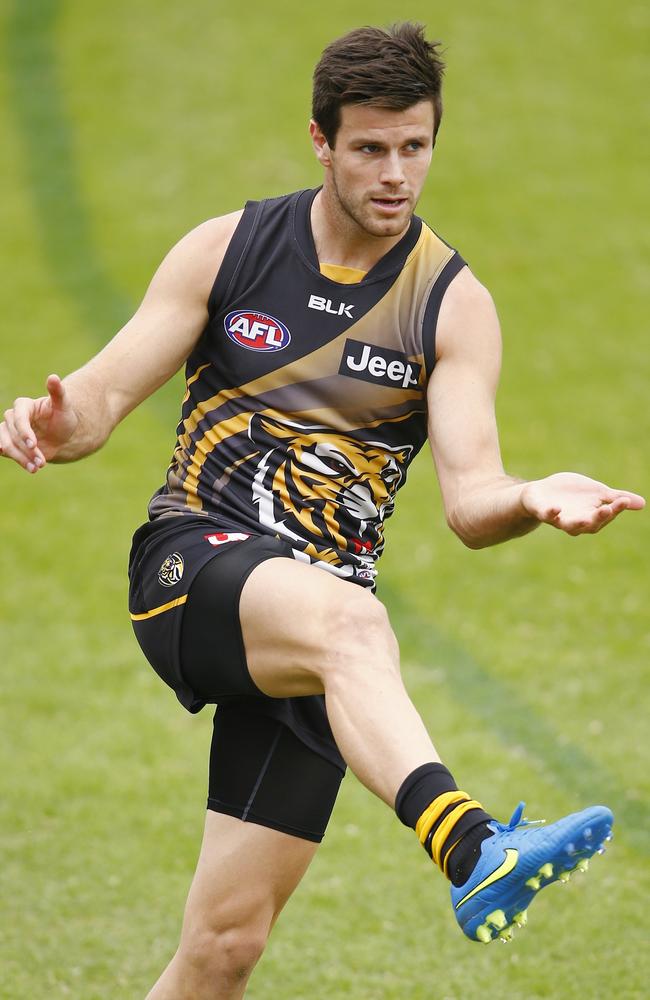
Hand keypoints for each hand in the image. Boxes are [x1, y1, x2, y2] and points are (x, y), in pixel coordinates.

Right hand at [0, 375, 78, 472]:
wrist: (60, 435)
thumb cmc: (62, 417)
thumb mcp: (64, 406)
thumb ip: (58, 393)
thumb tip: (53, 377)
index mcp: (24, 405)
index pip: (18, 417)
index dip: (24, 431)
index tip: (34, 445)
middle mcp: (13, 417)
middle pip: (12, 435)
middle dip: (27, 450)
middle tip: (42, 463)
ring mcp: (8, 430)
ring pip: (5, 444)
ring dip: (20, 458)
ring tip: (36, 468)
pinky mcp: (8, 442)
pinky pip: (3, 450)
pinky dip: (14, 459)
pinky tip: (26, 466)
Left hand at [521, 472, 645, 534]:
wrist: (541, 492)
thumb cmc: (572, 494)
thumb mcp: (596, 492)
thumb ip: (614, 499)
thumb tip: (642, 503)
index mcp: (591, 517)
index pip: (605, 515)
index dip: (615, 509)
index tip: (624, 500)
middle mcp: (575, 522)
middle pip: (590, 524)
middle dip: (599, 517)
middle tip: (608, 510)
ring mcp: (558, 519)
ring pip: (569, 526)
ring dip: (577, 523)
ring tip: (585, 519)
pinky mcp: (542, 511)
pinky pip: (546, 515)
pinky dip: (550, 513)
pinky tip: (556, 508)